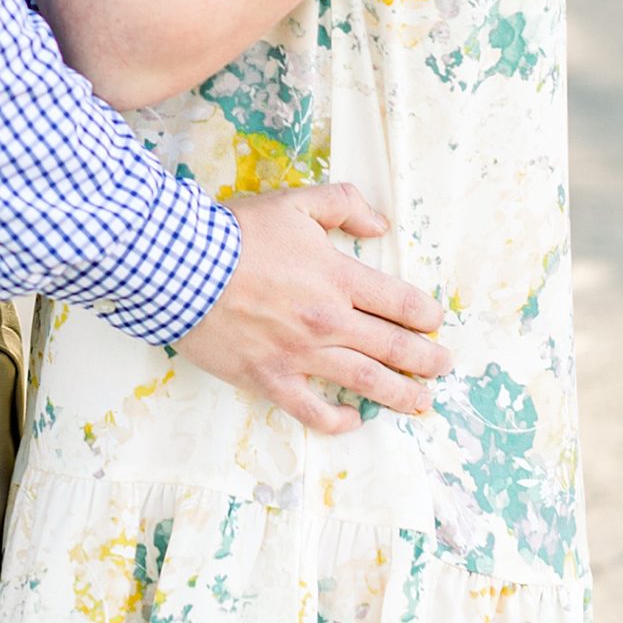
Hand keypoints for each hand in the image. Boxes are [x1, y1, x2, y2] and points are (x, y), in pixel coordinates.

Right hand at [177, 182, 451, 434]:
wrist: (179, 267)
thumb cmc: (236, 233)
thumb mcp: (294, 202)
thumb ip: (343, 205)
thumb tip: (380, 224)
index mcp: (337, 278)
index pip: (400, 303)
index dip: (425, 315)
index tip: (434, 322)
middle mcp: (328, 321)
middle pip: (393, 347)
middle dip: (425, 359)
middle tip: (443, 365)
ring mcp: (300, 355)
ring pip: (366, 382)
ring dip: (400, 393)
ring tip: (421, 401)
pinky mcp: (270, 379)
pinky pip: (313, 411)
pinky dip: (339, 420)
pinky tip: (355, 420)